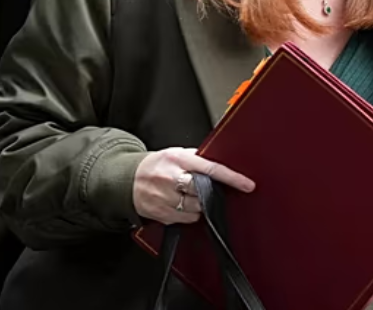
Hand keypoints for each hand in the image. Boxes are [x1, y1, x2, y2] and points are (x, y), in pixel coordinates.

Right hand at [132, 147, 254, 224]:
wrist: (125, 179)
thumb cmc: (155, 165)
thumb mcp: (176, 154)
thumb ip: (197, 159)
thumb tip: (220, 162)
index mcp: (178, 160)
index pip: (210, 169)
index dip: (231, 178)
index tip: (247, 184)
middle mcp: (170, 178)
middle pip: (202, 192)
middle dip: (209, 194)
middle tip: (208, 191)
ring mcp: (163, 198)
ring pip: (195, 209)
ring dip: (198, 205)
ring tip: (187, 195)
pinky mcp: (159, 214)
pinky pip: (184, 219)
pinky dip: (186, 214)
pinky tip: (178, 204)